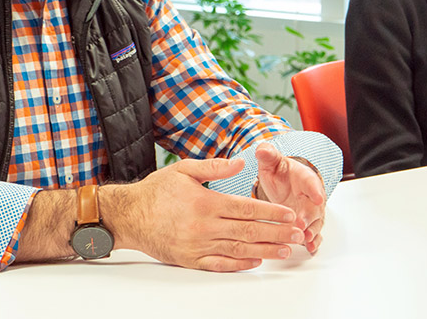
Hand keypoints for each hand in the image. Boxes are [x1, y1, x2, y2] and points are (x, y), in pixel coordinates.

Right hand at [103, 157, 304, 271]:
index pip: (248, 208)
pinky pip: (220, 264)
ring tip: (285, 250)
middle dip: (277, 232)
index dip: (271, 212)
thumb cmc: (155, 191)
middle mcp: (205, 226)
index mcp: (206, 202)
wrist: (128, 216)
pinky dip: (240, 264)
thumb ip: (214, 167)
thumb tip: (241, 162)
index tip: (290, 214)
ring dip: (265, 250)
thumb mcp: (184, 170)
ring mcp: (198, 246)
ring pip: (239, 249)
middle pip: (249, 231)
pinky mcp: (190, 259)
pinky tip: (256, 261)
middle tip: (298, 234)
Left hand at [253, 143, 326, 253]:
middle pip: (315, 207)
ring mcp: (310, 212)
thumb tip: (262, 149)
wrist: (283, 183)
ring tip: (305, 239)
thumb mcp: (272, 162)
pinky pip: (313, 234)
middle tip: (301, 223)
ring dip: (311, 231)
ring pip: (315, 223)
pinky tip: (310, 248)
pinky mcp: (307, 225)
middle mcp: (312, 196)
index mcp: (305, 178)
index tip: (318, 197)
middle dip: (309, 216)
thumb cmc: (279, 173)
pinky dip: (313, 242)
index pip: (312, 183)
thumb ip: (268, 155)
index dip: (315, 190)